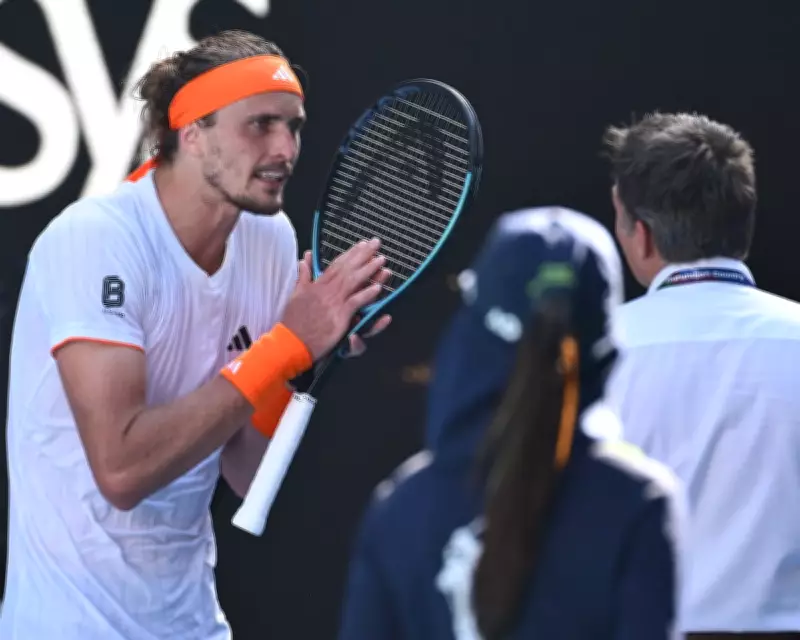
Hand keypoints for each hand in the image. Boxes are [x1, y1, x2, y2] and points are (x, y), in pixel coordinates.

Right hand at [280, 239, 391, 359]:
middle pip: (348, 268)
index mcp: (317, 285)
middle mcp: (327, 290)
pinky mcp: (339, 316)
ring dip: (369, 270)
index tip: (362, 245)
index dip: (351, 253)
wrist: (291, 340)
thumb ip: (303, 275)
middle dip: (364, 254)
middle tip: (376, 244)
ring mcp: (334, 302)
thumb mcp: (295, 294)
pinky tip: (378, 288)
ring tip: (381, 261)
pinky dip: (367, 294)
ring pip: (354, 281)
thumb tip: (304, 259)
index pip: (337, 264)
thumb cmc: (293, 321)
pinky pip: (356, 302)